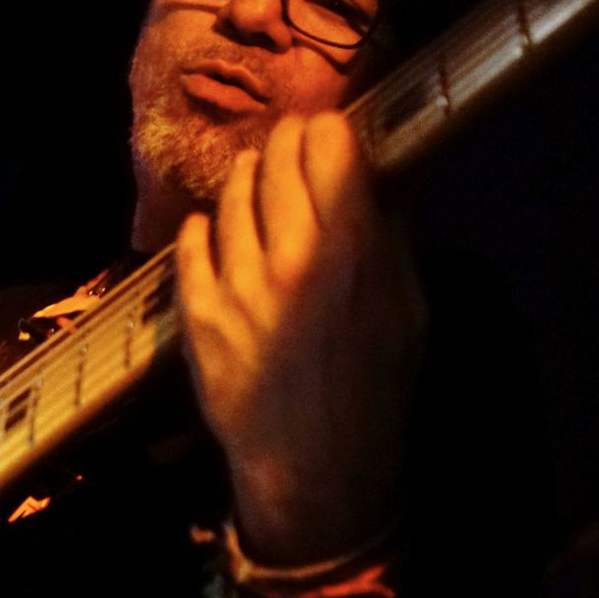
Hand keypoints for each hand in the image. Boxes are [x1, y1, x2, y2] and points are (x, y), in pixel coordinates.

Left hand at [175, 111, 424, 562]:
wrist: (314, 467)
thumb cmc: (372, 389)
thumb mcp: (406, 313)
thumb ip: (392, 239)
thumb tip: (387, 176)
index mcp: (353, 255)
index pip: (331, 150)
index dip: (329, 131)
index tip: (329, 130)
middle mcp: (291, 260)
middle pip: (278, 162)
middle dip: (286, 144)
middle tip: (291, 143)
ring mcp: (238, 286)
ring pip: (234, 197)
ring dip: (246, 176)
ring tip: (255, 172)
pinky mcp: (198, 314)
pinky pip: (192, 245)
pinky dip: (204, 227)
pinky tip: (214, 226)